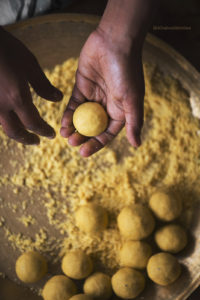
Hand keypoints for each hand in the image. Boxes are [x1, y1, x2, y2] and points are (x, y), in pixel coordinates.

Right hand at [0, 27, 62, 144]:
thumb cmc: (5, 48)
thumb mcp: (29, 64)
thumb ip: (43, 85)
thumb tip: (58, 98)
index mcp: (17, 98)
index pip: (33, 123)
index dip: (43, 131)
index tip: (51, 134)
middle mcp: (1, 106)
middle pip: (15, 132)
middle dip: (27, 139)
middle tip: (36, 141)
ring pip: (3, 126)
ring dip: (15, 131)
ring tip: (24, 131)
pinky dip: (4, 120)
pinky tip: (9, 116)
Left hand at [60, 28, 143, 156]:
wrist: (114, 42)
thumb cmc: (127, 72)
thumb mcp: (132, 99)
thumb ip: (133, 122)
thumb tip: (136, 145)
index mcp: (119, 112)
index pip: (106, 133)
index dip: (96, 144)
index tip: (84, 152)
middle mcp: (106, 107)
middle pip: (92, 128)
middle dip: (82, 138)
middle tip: (72, 144)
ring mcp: (93, 98)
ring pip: (81, 118)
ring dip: (73, 128)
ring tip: (65, 136)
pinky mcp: (81, 87)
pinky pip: (73, 105)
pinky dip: (68, 114)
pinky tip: (63, 123)